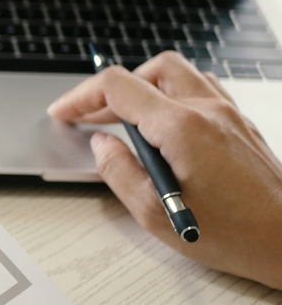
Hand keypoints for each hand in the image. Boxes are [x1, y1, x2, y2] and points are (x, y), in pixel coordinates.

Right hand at [48, 52, 281, 288]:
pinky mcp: (240, 124)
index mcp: (182, 128)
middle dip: (110, 90)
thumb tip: (102, 146)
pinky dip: (171, 95)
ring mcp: (228, 113)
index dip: (80, 97)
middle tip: (89, 117)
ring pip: (176, 74)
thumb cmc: (235, 234)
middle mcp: (207, 110)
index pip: (117, 87)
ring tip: (122, 117)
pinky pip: (200, 88)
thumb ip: (118, 172)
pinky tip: (162, 122)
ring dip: (143, 87)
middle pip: (148, 70)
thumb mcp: (154, 213)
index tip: (63, 112)